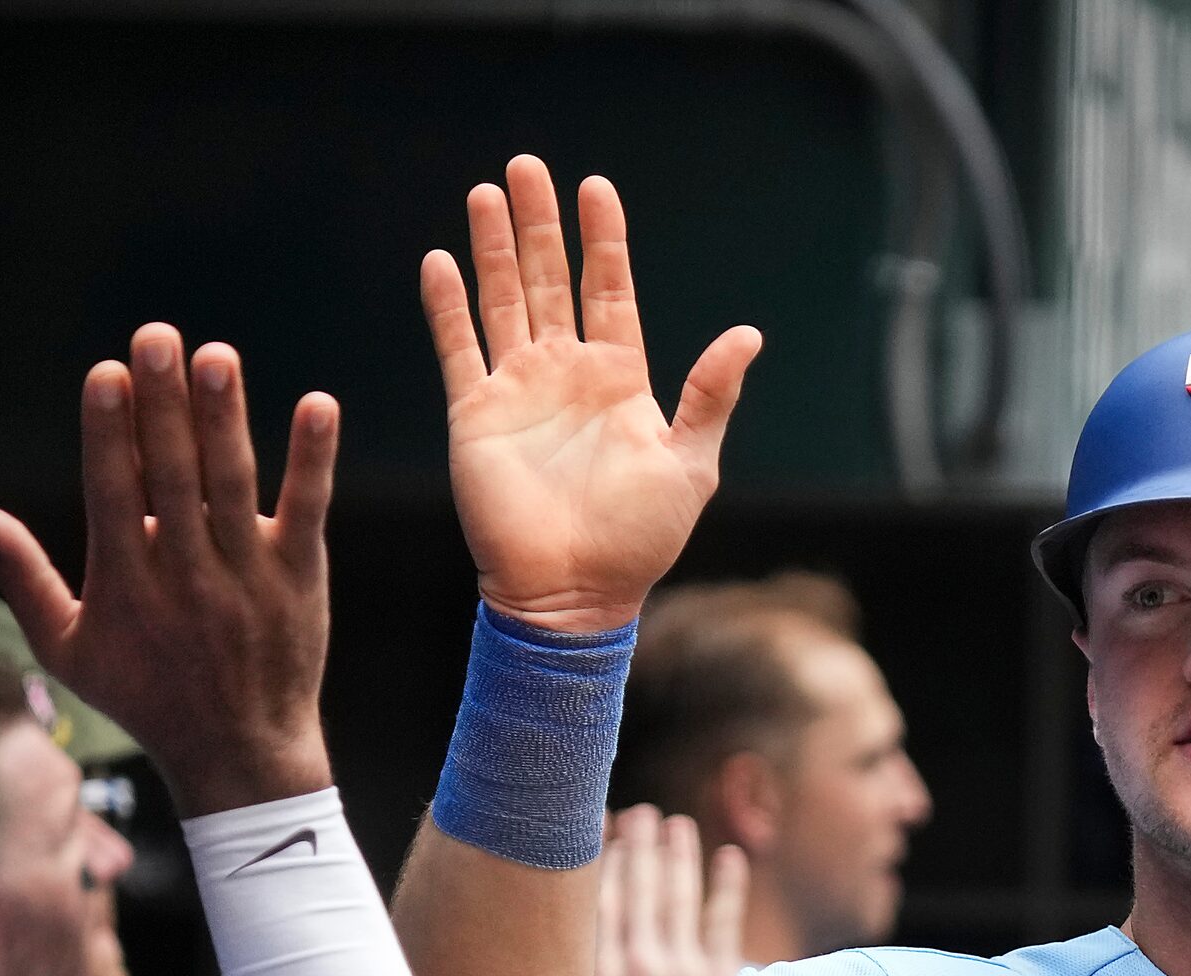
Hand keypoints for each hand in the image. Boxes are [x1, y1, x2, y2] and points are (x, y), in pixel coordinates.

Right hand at [0, 328, 337, 816]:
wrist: (239, 753)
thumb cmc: (146, 698)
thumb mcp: (68, 650)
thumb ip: (26, 580)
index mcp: (126, 584)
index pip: (114, 493)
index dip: (111, 433)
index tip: (107, 373)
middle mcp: (185, 574)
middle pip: (173, 475)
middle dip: (164, 405)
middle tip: (157, 338)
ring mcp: (246, 575)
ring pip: (233, 483)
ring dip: (225, 416)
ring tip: (217, 355)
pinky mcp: (299, 577)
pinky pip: (308, 509)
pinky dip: (313, 459)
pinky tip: (318, 405)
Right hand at [421, 157, 762, 632]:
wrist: (574, 594)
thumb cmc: (638, 539)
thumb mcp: (691, 464)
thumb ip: (710, 395)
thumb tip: (748, 334)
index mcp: (620, 379)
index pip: (609, 289)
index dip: (602, 239)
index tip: (596, 187)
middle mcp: (566, 374)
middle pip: (548, 280)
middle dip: (539, 225)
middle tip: (527, 166)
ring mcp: (518, 391)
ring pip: (502, 301)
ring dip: (493, 249)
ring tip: (487, 192)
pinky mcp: (476, 416)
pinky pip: (459, 349)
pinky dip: (448, 307)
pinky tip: (441, 261)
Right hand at [591, 805, 747, 975]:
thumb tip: (537, 942)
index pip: (598, 904)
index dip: (602, 860)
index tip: (601, 825)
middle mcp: (638, 967)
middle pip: (638, 892)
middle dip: (638, 848)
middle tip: (640, 813)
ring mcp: (681, 970)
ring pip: (677, 899)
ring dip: (677, 857)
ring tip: (676, 825)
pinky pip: (723, 922)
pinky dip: (728, 887)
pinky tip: (730, 857)